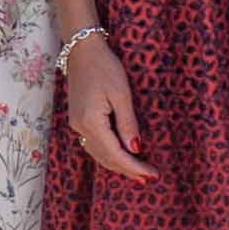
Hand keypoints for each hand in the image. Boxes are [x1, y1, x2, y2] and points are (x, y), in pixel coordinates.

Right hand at [58, 27, 154, 182]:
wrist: (82, 50)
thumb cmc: (105, 67)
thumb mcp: (122, 94)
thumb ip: (128, 124)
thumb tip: (136, 149)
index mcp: (91, 122)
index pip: (115, 153)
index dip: (134, 166)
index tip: (151, 174)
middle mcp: (80, 127)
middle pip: (106, 157)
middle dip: (128, 170)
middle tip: (149, 179)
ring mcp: (76, 124)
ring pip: (98, 154)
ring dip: (118, 165)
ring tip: (138, 173)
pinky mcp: (78, 120)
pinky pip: (94, 145)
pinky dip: (108, 155)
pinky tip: (120, 157)